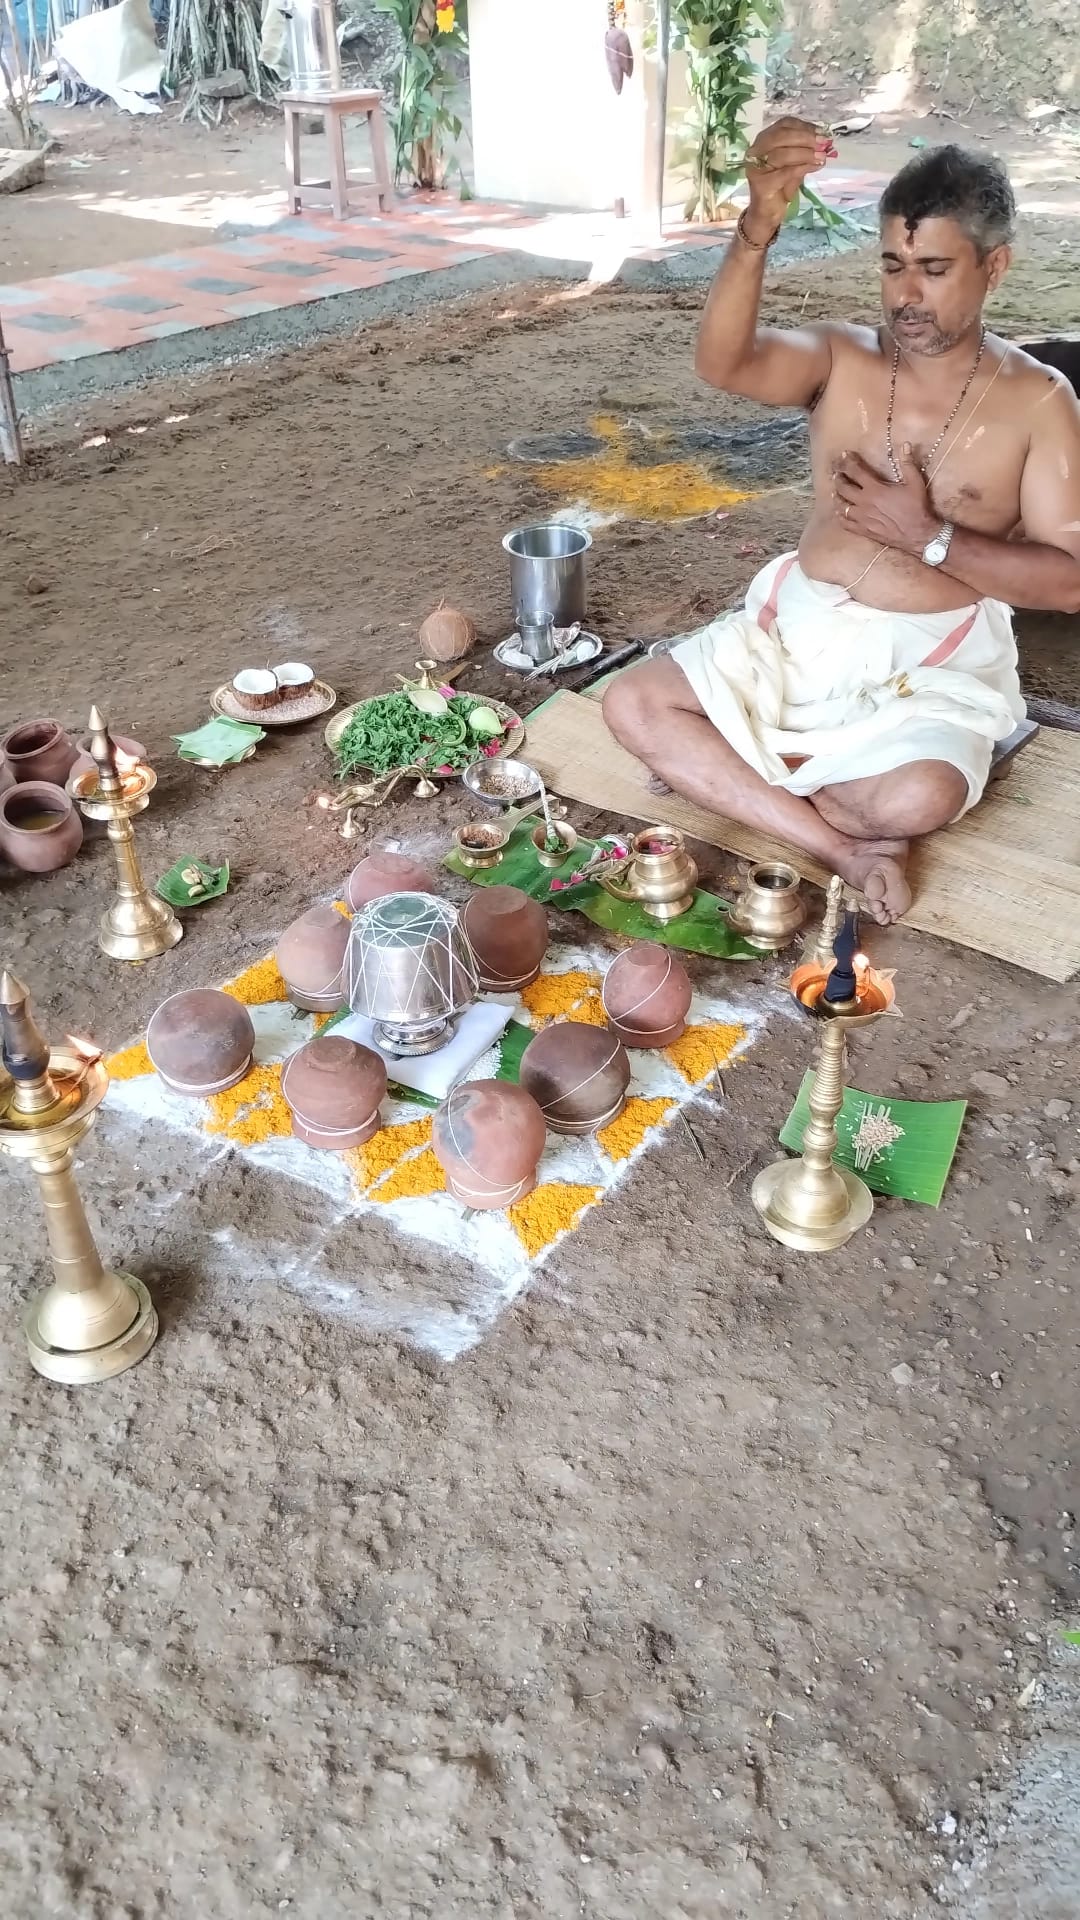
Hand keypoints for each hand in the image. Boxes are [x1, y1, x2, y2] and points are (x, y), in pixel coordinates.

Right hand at [742, 117, 835, 240]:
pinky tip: (814, 167)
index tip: (822, 133)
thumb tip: (825, 141)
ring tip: (822, 157)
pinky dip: (801, 168)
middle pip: (781, 136)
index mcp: (765, 140)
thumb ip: (806, 151)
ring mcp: (756, 167)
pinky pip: (784, 173)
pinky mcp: (760, 184)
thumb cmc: (781, 187)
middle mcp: (757, 150)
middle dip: (806, 138)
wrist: (768, 214)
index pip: (784, 125)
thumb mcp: (796, 164)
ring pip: (782, 154)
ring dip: (806, 154)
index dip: (804, 127)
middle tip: (824, 144)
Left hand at [833, 445, 939, 555]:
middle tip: (837, 474)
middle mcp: (864, 503)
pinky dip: (840, 517)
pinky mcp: (863, 530)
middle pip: (844, 488)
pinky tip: (839, 513)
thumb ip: (907, 463)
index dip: (848, 462)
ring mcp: (861, 518)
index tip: (843, 455)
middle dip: (839, 479)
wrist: (917, 534)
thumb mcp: (915, 482)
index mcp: (875, 489)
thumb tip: (905, 444)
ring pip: (841, 506)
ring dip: (837, 497)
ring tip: (835, 492)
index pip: (856, 471)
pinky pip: (845, 523)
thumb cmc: (916, 507)